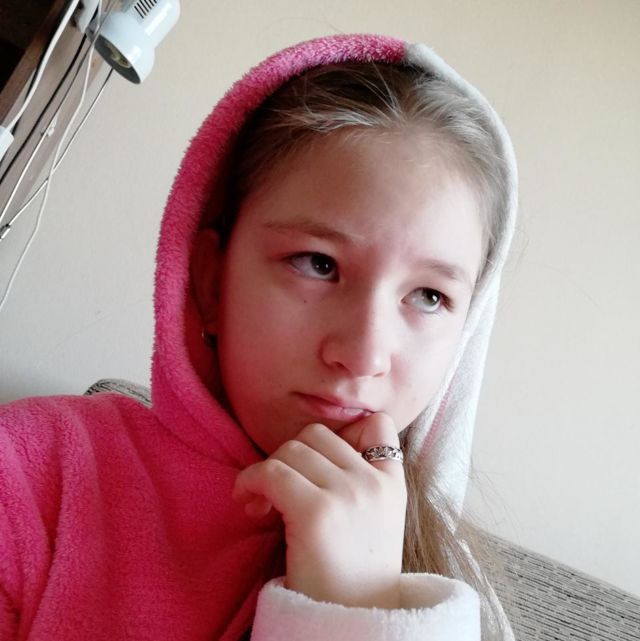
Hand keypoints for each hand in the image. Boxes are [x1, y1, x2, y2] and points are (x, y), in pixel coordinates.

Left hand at [232, 413, 406, 607]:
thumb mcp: (374, 518)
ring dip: (266, 470)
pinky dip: (250, 481)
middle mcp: (374, 483)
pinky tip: (249, 503)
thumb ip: (358, 479)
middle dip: (289, 455)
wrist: (354, 623)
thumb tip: (306, 449)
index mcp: (393, 484)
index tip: (316, 465)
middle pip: (317, 434)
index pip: (378, 423)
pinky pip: (271, 473)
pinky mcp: (317, 513)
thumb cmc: (352, 573)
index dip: (342, 433)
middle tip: (275, 489)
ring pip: (291, 449)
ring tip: (260, 502)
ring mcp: (349, 495)